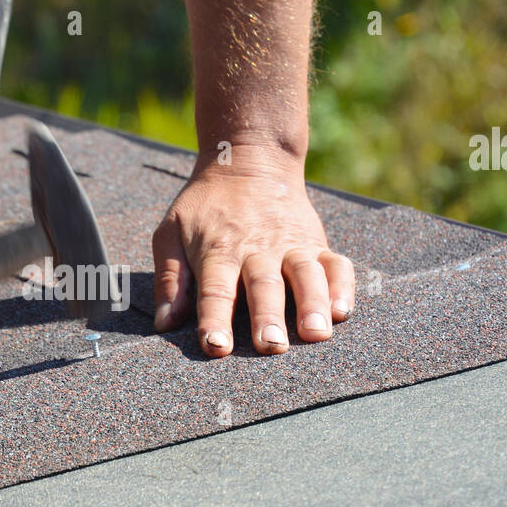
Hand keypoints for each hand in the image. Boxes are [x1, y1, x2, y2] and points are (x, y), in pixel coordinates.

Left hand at [151, 144, 353, 356]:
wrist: (248, 159)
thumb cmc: (205, 206)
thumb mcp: (171, 232)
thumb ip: (170, 279)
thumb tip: (165, 323)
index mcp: (218, 251)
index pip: (215, 291)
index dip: (215, 319)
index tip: (216, 347)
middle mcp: (257, 250)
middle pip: (264, 286)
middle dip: (268, 317)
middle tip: (270, 346)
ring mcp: (291, 246)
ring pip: (305, 275)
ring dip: (312, 304)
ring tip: (316, 333)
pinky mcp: (316, 243)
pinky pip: (336, 264)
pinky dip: (342, 287)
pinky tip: (342, 311)